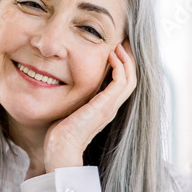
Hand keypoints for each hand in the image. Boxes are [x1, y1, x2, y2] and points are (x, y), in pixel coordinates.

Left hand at [43, 40, 137, 171]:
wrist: (60, 148)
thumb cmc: (60, 132)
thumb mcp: (70, 109)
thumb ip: (75, 98)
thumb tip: (66, 85)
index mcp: (105, 108)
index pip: (122, 84)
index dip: (122, 67)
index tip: (115, 51)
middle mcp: (111, 107)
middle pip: (131, 79)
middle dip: (128, 60)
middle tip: (122, 43)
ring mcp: (110, 107)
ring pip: (130, 79)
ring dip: (126, 60)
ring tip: (118, 46)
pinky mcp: (105, 106)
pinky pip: (121, 81)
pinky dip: (119, 66)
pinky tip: (110, 56)